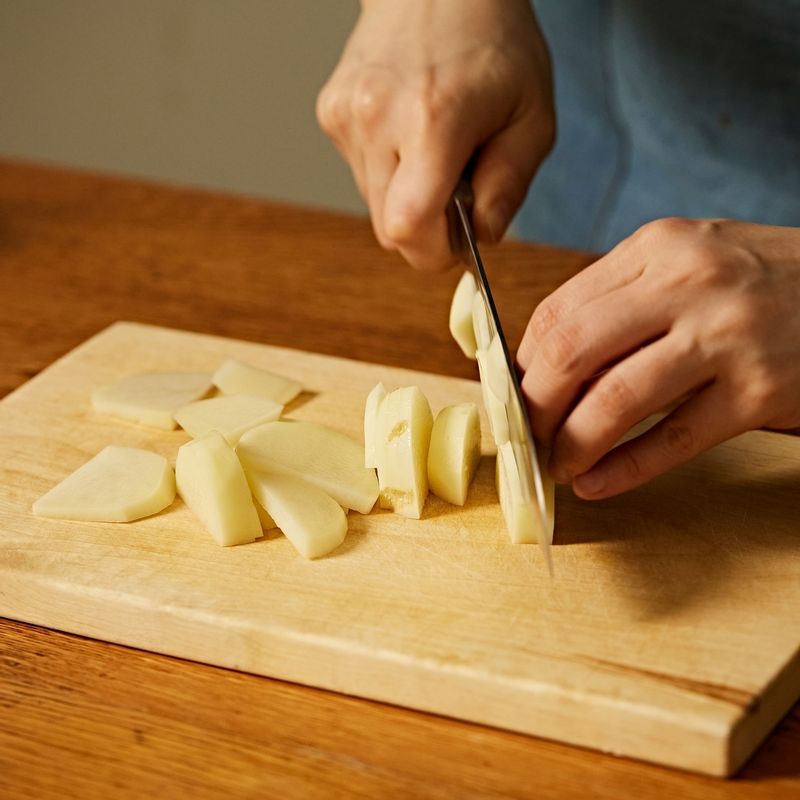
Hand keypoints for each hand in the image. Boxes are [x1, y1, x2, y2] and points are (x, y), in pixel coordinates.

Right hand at [316, 0, 553, 270]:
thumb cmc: (493, 43)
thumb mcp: (532, 117)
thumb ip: (510, 186)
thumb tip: (482, 238)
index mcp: (434, 120)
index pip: (409, 229)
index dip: (435, 253)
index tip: (458, 242)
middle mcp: (378, 118)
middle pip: (389, 230)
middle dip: (426, 230)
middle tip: (456, 191)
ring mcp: (347, 116)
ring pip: (373, 206)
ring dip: (406, 198)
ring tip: (434, 148)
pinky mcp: (332, 113)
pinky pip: (360, 175)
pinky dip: (388, 170)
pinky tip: (408, 131)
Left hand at [517, 218, 799, 498]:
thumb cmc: (763, 281)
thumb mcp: (690, 263)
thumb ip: (622, 300)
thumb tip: (542, 362)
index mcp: (657, 248)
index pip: (557, 311)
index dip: (521, 364)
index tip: (511, 396)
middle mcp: (688, 284)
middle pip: (572, 352)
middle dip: (534, 407)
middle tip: (526, 437)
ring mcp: (727, 337)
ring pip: (615, 399)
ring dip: (573, 443)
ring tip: (557, 465)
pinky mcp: (761, 392)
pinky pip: (673, 440)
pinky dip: (625, 469)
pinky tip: (597, 483)